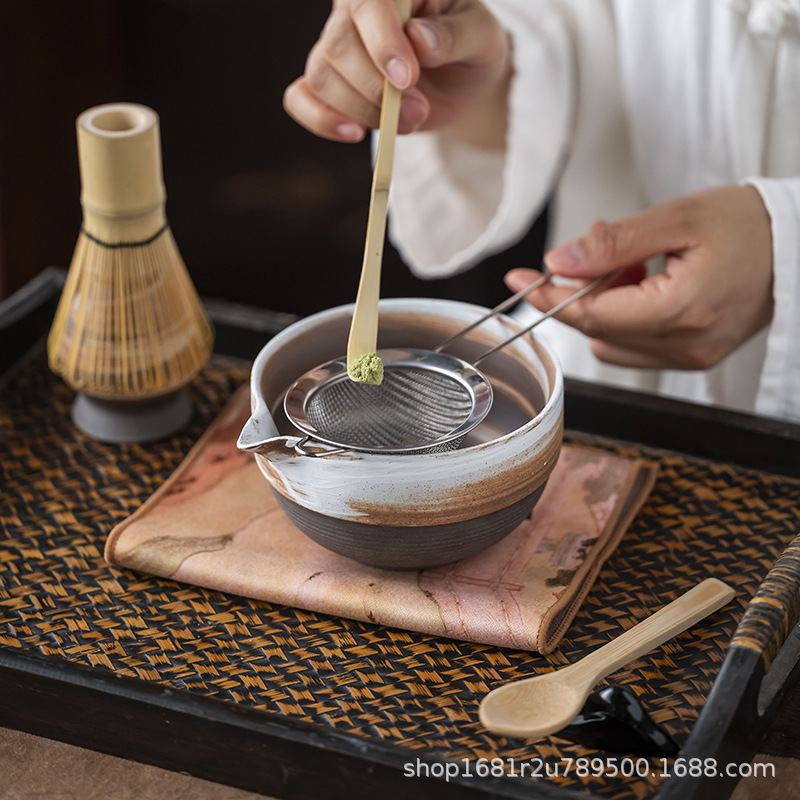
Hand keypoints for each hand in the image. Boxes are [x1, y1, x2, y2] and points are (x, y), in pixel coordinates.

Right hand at [283, 0, 511, 145]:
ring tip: (409, 123)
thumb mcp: (482, 38)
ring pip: (322, 75)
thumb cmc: (471, 49)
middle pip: (339, 44)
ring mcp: (338, 46)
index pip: (369, 2)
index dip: (382, 41)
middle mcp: (356, 10)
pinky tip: (354, 133)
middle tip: (419, 111)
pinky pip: (301, 98)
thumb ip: (455, 34)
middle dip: (377, 89)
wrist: (460, 80)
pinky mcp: (330, 83)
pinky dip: (321, 120)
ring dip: (363, 110)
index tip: (406, 79)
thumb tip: (420, 40)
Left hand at [505, 186, 773, 369]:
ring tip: (632, 266)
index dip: (550, 296)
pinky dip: (623, 318)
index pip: (592, 313)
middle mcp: (685, 345)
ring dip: (602, 306)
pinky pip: (634, 346)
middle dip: (576, 293)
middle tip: (580, 255)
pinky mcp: (694, 357)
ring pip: (612, 341)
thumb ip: (614, 243)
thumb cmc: (749, 225)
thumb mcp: (678, 217)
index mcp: (681, 310)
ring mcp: (691, 356)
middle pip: (597, 329)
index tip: (520, 278)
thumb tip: (560, 262)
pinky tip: (642, 288)